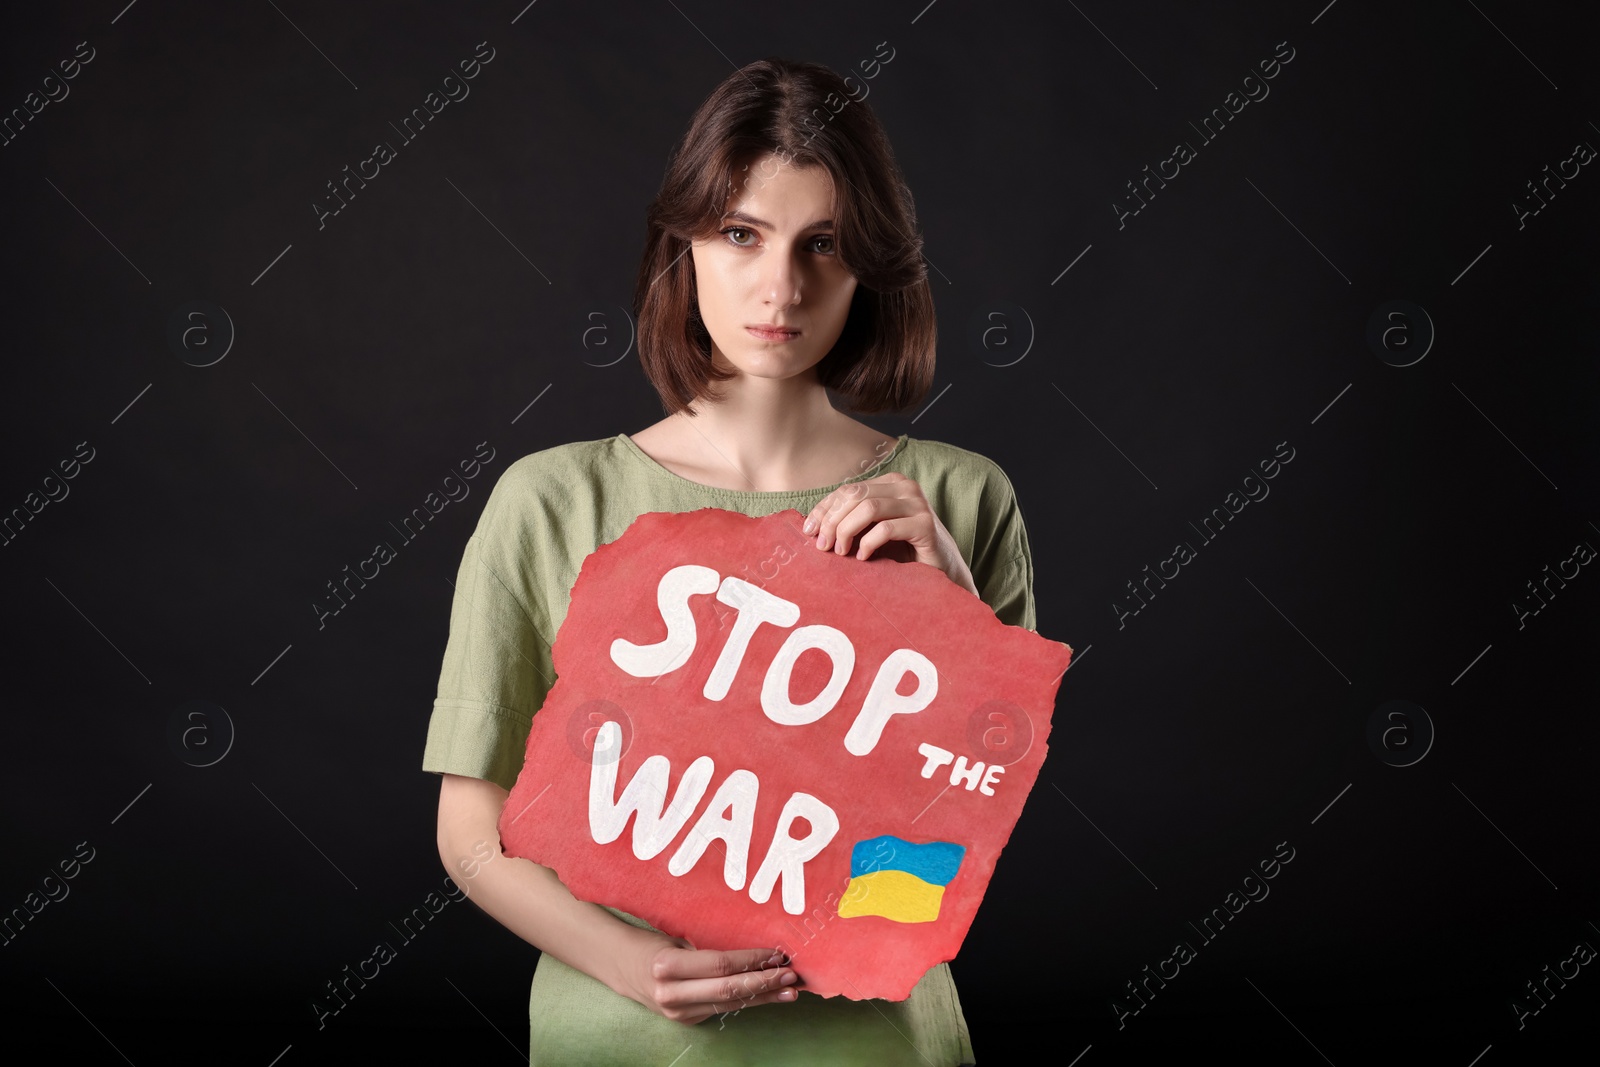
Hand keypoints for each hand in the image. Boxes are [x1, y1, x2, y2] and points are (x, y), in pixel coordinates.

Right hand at [613, 932, 800, 1024]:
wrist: (622, 966)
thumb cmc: (653, 943)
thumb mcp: (676, 937)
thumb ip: (707, 945)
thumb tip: (753, 944)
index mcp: (666, 966)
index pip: (720, 964)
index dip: (751, 959)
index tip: (777, 953)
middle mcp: (671, 993)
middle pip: (728, 990)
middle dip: (764, 982)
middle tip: (792, 975)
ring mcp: (677, 1012)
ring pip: (729, 1004)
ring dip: (763, 997)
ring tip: (789, 990)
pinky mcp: (685, 1021)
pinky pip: (722, 1009)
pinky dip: (747, 1001)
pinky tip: (767, 994)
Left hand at [802, 473, 978, 595]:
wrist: (941, 570)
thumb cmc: (902, 550)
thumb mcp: (871, 531)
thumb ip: (850, 520)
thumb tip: (812, 525)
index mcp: (890, 483)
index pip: (847, 490)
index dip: (824, 509)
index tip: (808, 531)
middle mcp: (905, 487)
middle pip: (854, 497)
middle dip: (832, 522)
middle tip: (823, 546)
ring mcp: (917, 504)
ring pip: (868, 509)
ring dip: (847, 532)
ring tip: (842, 553)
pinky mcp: (925, 525)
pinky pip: (886, 529)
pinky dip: (868, 544)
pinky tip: (863, 557)